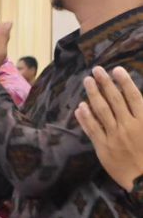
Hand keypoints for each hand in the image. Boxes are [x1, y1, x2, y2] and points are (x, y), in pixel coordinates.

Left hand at [76, 65, 142, 190]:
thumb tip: (138, 101)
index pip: (133, 96)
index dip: (124, 82)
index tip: (116, 69)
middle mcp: (129, 126)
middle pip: (115, 100)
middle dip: (105, 83)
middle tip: (96, 70)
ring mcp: (114, 137)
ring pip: (101, 111)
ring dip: (93, 94)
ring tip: (87, 81)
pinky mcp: (103, 148)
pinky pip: (92, 129)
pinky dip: (85, 118)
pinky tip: (80, 107)